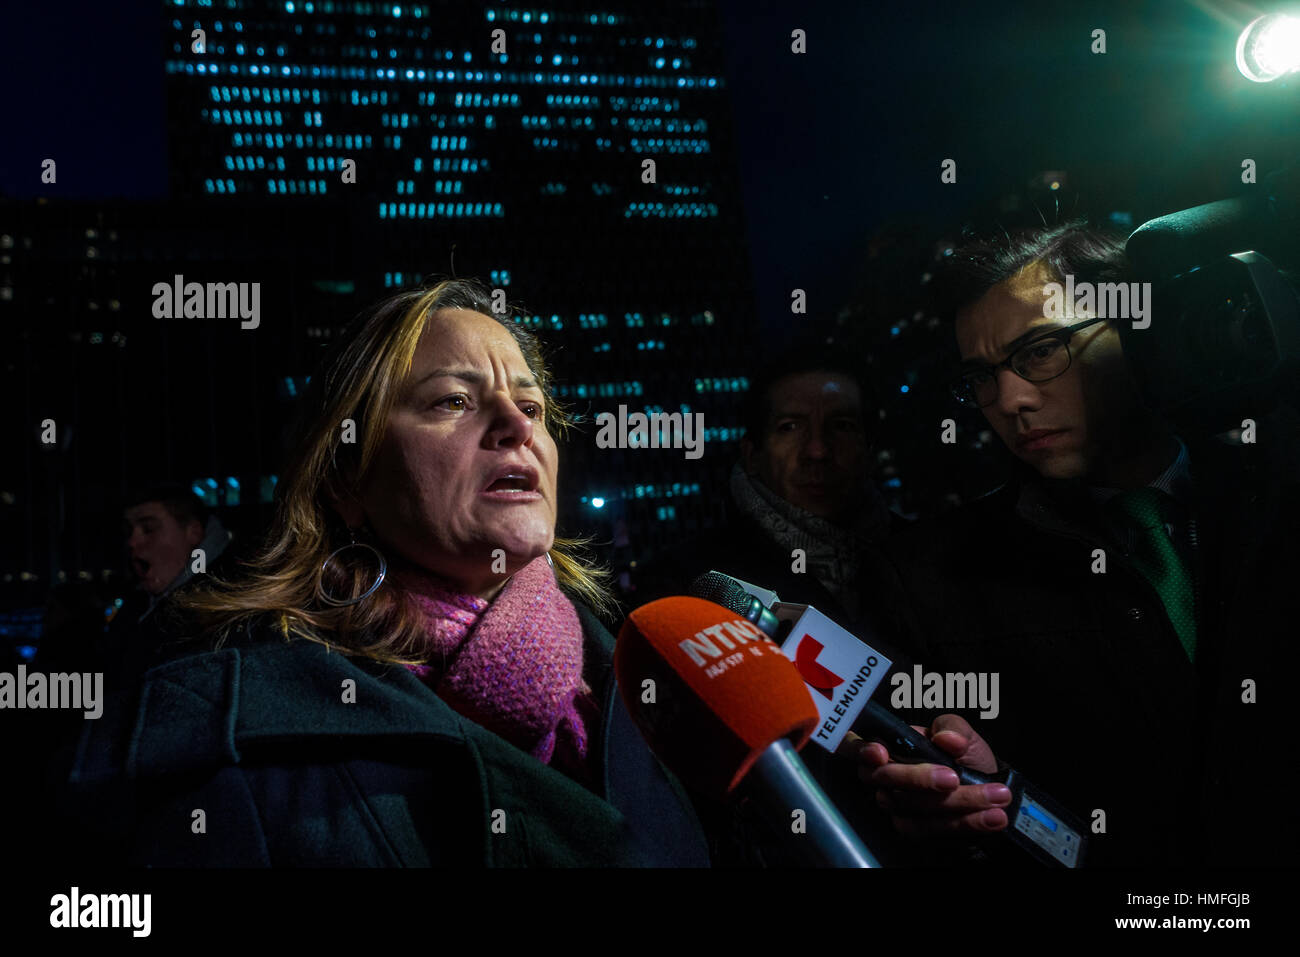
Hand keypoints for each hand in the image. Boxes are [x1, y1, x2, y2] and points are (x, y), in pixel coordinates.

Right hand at [837, 713, 1010, 835]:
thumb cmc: (967, 758)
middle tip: (954, 778)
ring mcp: (896, 804)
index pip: (856, 745)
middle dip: (920, 778)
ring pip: (913, 806)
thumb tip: (945, 738)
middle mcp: (886, 775)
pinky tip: (991, 817)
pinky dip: (966, 823)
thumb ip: (953, 728)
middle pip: (885, 779)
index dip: (859, 749)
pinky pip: (932, 828)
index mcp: (892, 745)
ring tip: (995, 797)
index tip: (880, 754)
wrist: (988, 793)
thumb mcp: (965, 736)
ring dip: (958, 802)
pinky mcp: (912, 828)